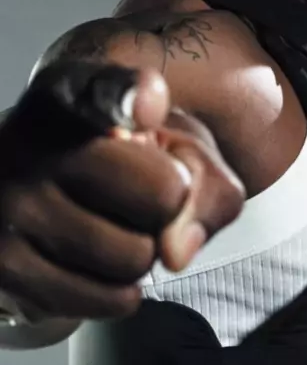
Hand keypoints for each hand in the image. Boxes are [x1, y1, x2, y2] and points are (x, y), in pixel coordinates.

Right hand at [0, 59, 244, 323]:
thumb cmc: (119, 155)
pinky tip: (93, 256)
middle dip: (165, 206)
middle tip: (135, 191)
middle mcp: (33, 141)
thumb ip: (204, 179)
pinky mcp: (5, 265)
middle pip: (161, 197)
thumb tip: (176, 252)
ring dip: (141, 251)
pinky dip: (118, 288)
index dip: (131, 98)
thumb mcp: (171, 139)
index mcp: (74, 91)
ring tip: (109, 221)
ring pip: (135, 258)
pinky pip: (109, 299)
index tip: (146, 107)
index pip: (106, 92)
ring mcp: (12, 205)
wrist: (37, 185)